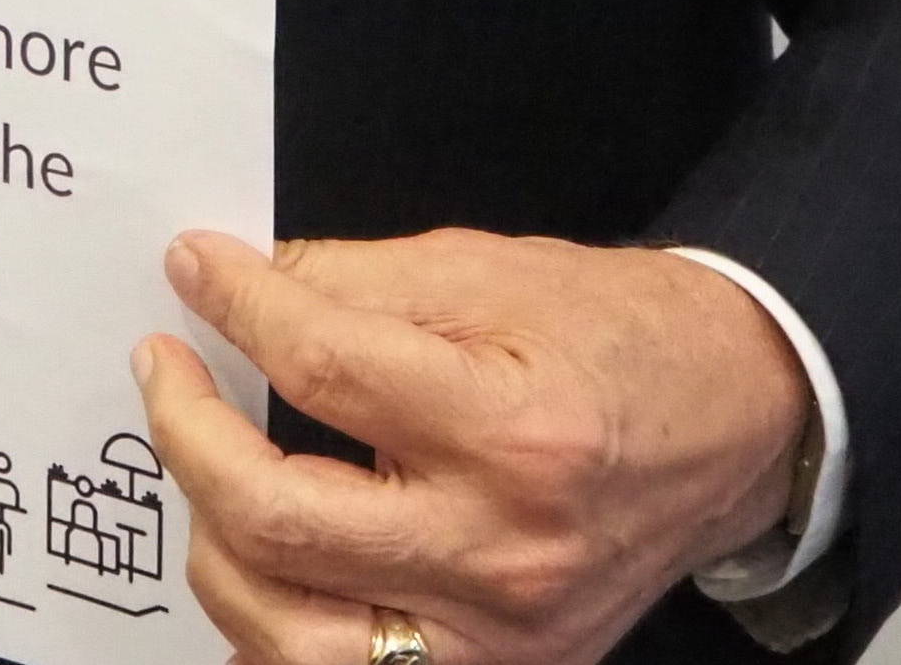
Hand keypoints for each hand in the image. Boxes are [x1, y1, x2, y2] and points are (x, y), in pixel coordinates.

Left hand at [134, 228, 809, 664]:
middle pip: (278, 518)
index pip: (319, 370)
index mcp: (510, 432)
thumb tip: (236, 284)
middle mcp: (505, 552)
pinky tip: (256, 566)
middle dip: (187, 434)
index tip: (192, 270)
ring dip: (216, 546)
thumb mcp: (490, 272)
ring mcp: (502, 634)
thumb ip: (351, 280)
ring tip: (205, 469)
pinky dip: (277, 634)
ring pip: (291, 634)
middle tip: (162, 368)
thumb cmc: (618, 338)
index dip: (235, 308)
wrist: (737, 420)